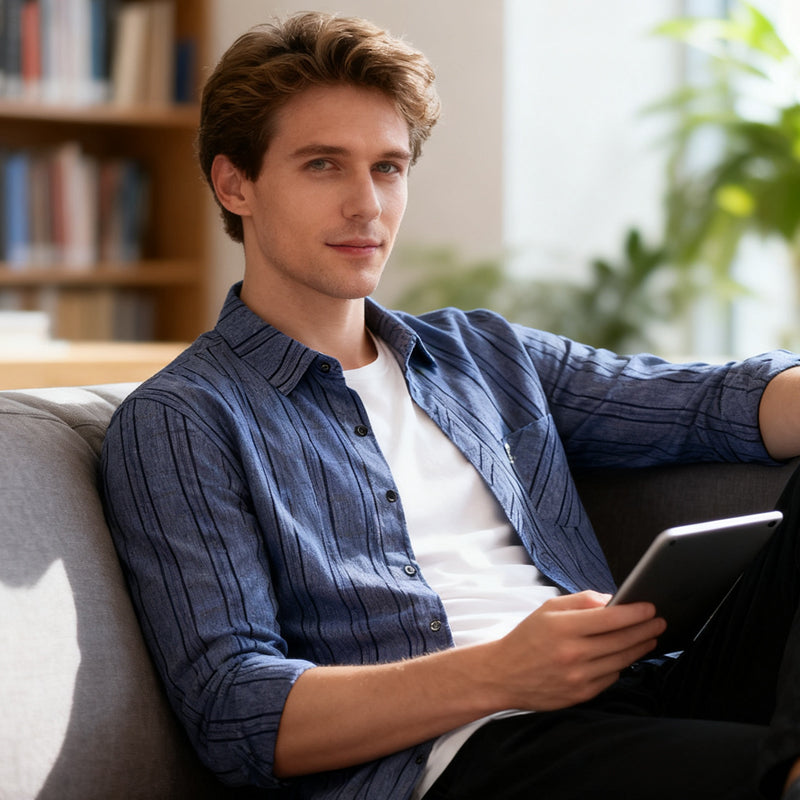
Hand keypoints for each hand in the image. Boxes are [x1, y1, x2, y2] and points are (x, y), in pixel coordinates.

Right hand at [484, 590, 664, 711]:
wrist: (504, 674)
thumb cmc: (527, 637)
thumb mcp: (547, 609)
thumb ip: (580, 601)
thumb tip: (611, 600)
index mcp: (563, 627)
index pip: (610, 619)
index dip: (635, 612)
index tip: (651, 607)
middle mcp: (572, 653)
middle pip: (621, 640)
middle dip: (645, 629)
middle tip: (660, 622)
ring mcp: (578, 677)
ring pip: (620, 661)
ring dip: (639, 648)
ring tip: (650, 638)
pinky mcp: (580, 694)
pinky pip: (610, 678)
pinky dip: (620, 665)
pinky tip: (625, 655)